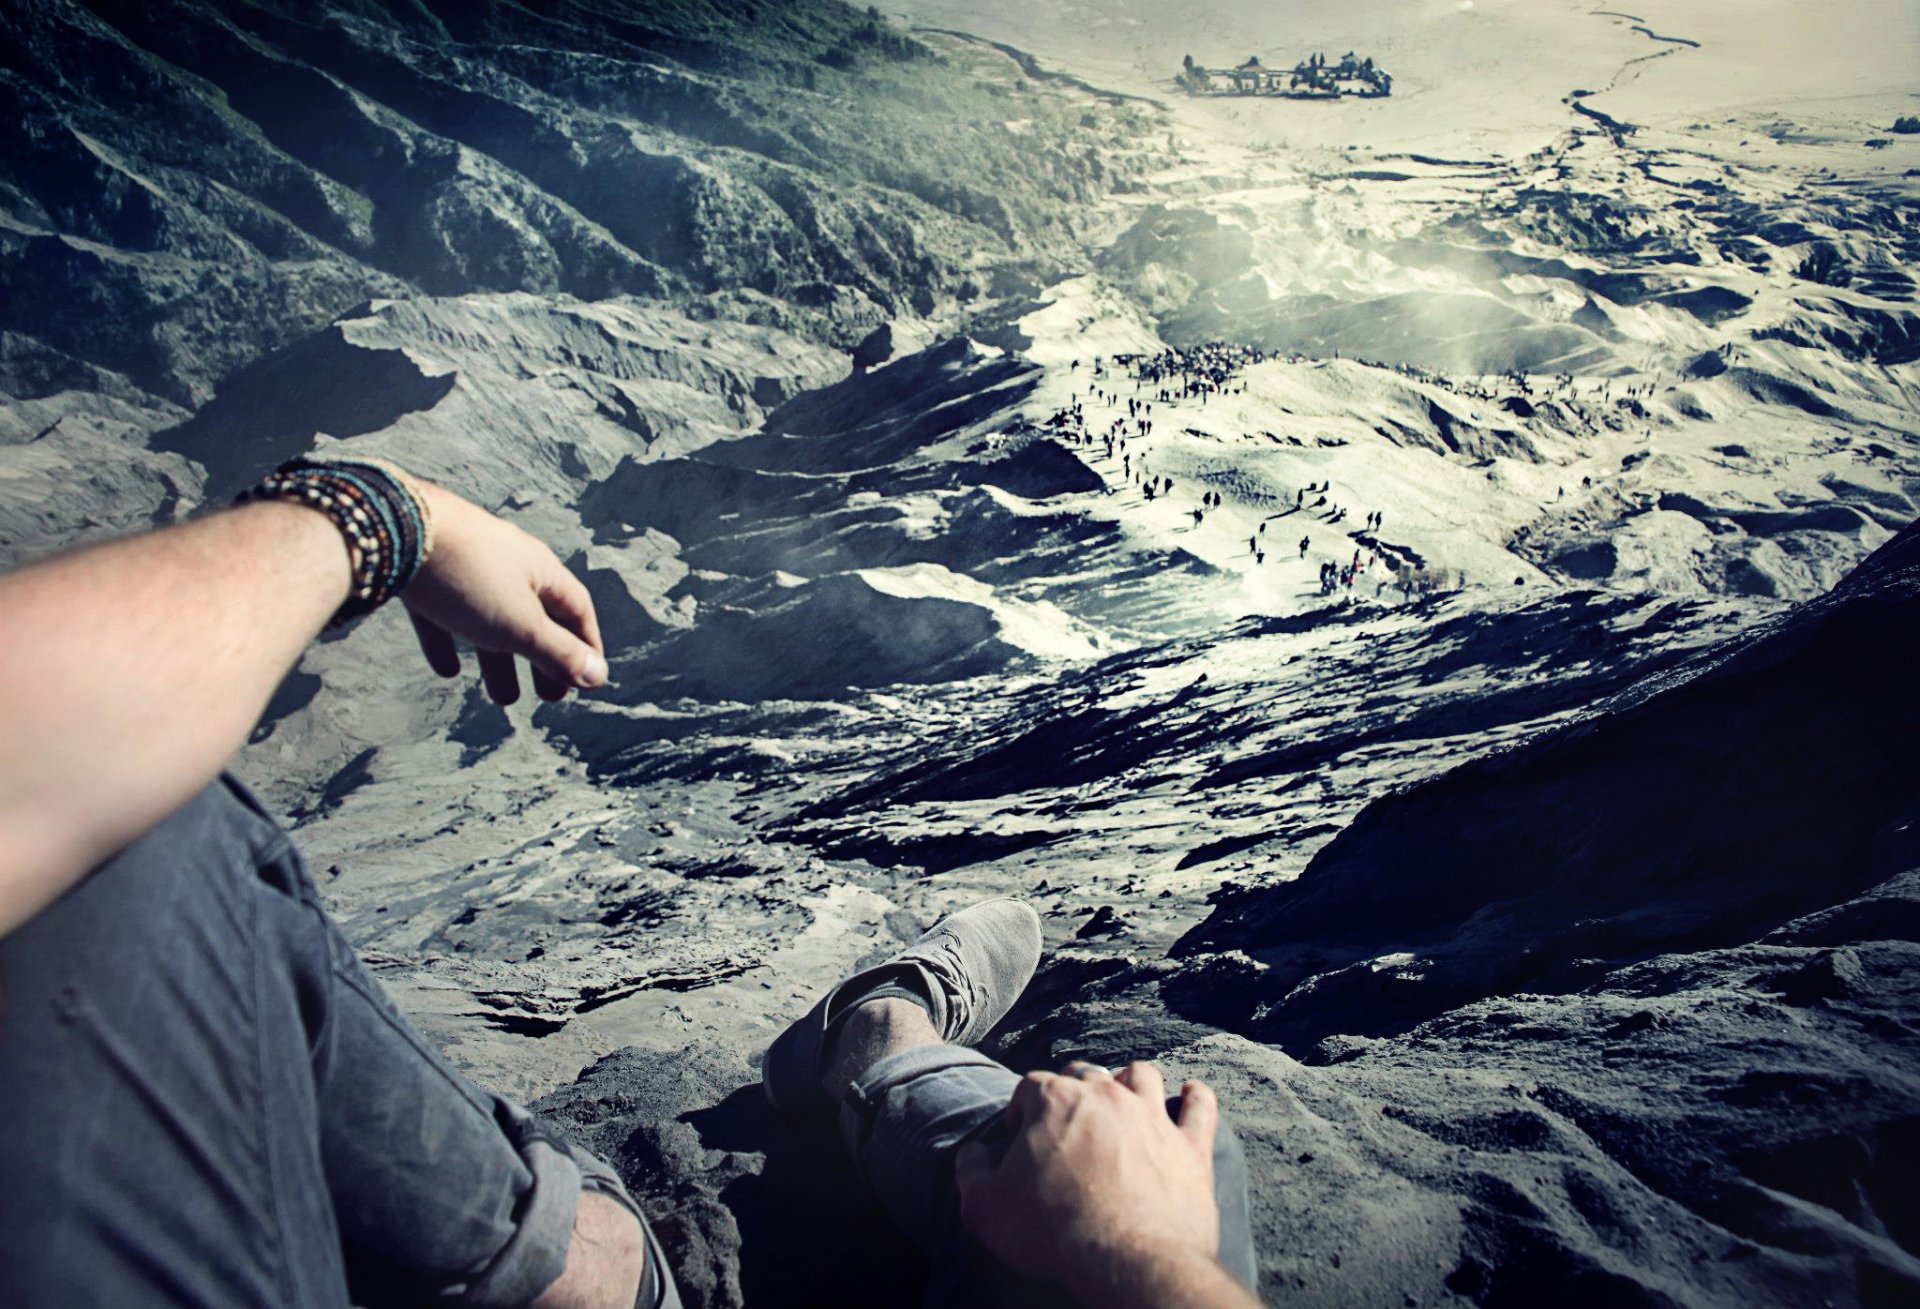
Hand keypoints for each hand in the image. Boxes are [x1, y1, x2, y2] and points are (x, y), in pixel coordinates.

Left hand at [400, 481, 607, 703]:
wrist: (396, 527)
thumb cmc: (469, 577)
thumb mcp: (520, 625)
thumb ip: (558, 653)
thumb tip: (598, 677)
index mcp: (540, 569)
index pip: (577, 609)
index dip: (586, 645)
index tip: (588, 679)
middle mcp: (508, 562)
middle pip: (535, 617)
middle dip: (544, 659)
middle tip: (549, 697)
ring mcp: (466, 565)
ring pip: (492, 619)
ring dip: (501, 660)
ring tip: (502, 698)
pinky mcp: (426, 570)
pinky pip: (445, 612)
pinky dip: (451, 642)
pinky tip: (447, 670)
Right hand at [955, 1062, 1227, 1305]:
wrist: (1127, 1262)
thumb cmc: (1051, 1232)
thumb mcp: (984, 1208)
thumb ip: (971, 1171)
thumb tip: (973, 1152)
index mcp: (1054, 1099)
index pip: (1031, 1085)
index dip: (1021, 1108)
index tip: (1020, 1135)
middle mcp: (1106, 1094)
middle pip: (1086, 1073)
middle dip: (1074, 1090)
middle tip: (1068, 1121)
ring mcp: (1152, 1116)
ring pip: (1142, 1076)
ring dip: (1131, 1084)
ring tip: (1124, 1103)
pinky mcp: (1190, 1145)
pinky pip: (1201, 1106)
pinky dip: (1196, 1098)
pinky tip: (1191, 1096)